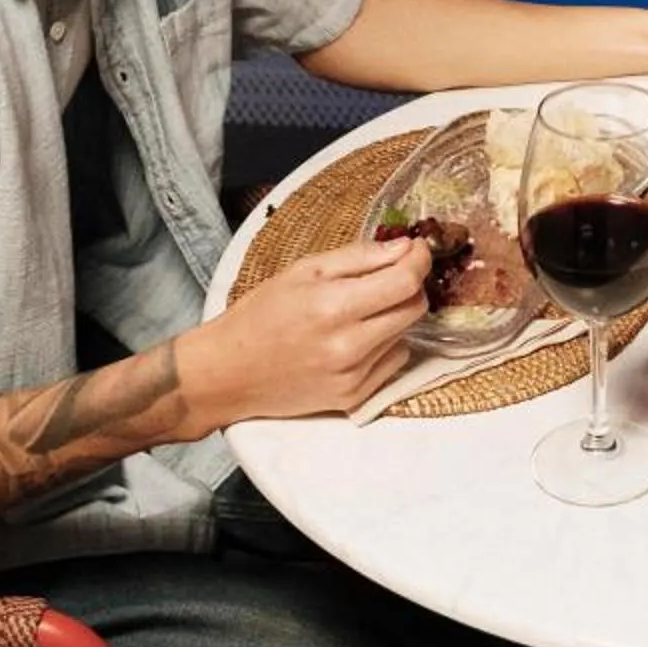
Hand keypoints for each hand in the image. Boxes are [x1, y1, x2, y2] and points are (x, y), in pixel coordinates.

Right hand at [203, 237, 427, 423]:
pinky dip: (384, 346)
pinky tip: (354, 341)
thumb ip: (359, 257)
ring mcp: (353, 376)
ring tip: (358, 312)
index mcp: (333, 306)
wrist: (228, 373)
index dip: (419, 260)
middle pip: (415, 308)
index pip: (405, 282)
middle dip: (409, 286)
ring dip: (393, 317)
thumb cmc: (260, 315)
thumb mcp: (304, 270)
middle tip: (387, 277)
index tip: (418, 249)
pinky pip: (393, 362)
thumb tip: (405, 248)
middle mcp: (348, 346)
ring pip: (406, 334)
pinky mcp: (354, 398)